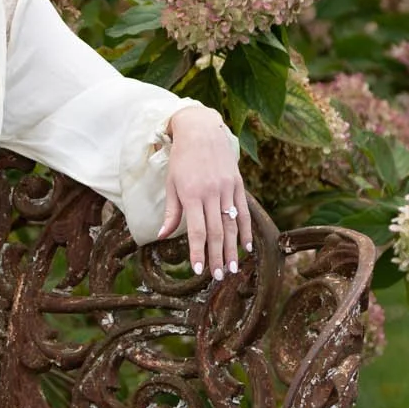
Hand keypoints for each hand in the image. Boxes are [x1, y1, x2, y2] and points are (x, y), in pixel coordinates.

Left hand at [159, 103, 251, 279]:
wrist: (201, 130)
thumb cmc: (182, 159)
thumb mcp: (171, 184)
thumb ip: (171, 212)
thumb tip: (161, 235)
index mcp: (192, 194)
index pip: (197, 230)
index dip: (198, 252)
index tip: (197, 270)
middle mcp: (211, 193)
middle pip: (217, 231)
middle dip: (217, 256)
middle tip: (220, 277)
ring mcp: (227, 188)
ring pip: (232, 224)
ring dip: (232, 249)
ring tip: (232, 268)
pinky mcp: (238, 184)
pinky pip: (244, 211)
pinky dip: (246, 230)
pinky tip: (246, 247)